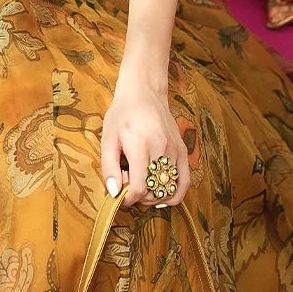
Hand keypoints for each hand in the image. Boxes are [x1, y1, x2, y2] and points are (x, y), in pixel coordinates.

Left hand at [101, 81, 191, 209]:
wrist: (144, 93)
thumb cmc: (122, 115)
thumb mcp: (107, 139)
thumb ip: (109, 168)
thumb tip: (114, 193)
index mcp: (140, 147)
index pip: (139, 188)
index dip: (128, 199)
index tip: (120, 196)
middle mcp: (161, 150)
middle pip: (154, 191)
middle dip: (139, 198)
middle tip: (128, 185)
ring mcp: (175, 151)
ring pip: (169, 189)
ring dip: (154, 197)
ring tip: (143, 189)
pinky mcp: (182, 150)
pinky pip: (185, 181)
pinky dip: (175, 194)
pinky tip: (163, 197)